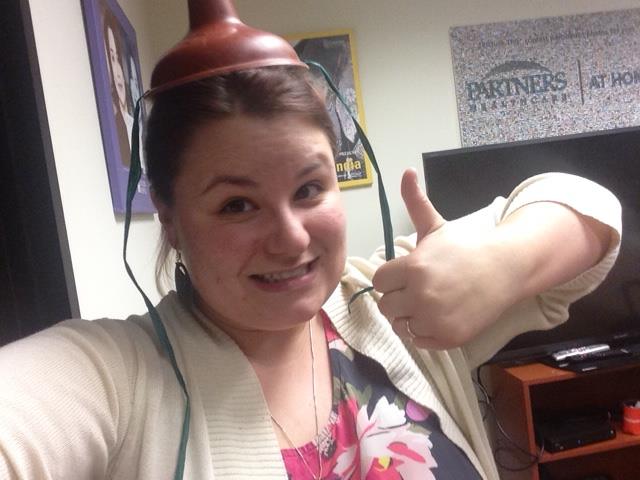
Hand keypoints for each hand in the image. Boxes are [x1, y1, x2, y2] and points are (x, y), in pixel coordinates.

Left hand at [372, 169, 514, 349]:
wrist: (505, 269)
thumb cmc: (465, 248)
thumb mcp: (436, 226)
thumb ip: (415, 202)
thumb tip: (406, 170)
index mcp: (413, 267)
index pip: (379, 282)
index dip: (391, 277)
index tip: (408, 273)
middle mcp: (421, 295)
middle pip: (386, 306)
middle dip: (398, 297)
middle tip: (419, 288)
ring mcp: (435, 319)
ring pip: (399, 325)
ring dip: (409, 316)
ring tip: (428, 302)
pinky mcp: (447, 338)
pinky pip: (418, 340)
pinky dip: (425, 331)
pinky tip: (440, 315)